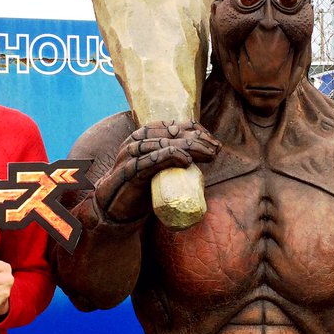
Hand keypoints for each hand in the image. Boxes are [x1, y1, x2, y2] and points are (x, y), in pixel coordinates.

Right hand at [94, 120, 219, 222]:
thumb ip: (176, 156)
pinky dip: (169, 157)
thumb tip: (208, 152)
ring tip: (208, 154)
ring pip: (162, 143)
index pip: (172, 125)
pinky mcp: (129, 172)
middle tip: (216, 148)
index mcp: (144, 135)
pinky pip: (150, 160)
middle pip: (170, 133)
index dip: (195, 130)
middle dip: (197, 139)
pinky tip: (186, 160)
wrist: (116, 209)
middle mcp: (136, 141)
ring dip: (189, 147)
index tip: (213, 140)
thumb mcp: (161, 167)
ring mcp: (131, 155)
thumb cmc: (142, 186)